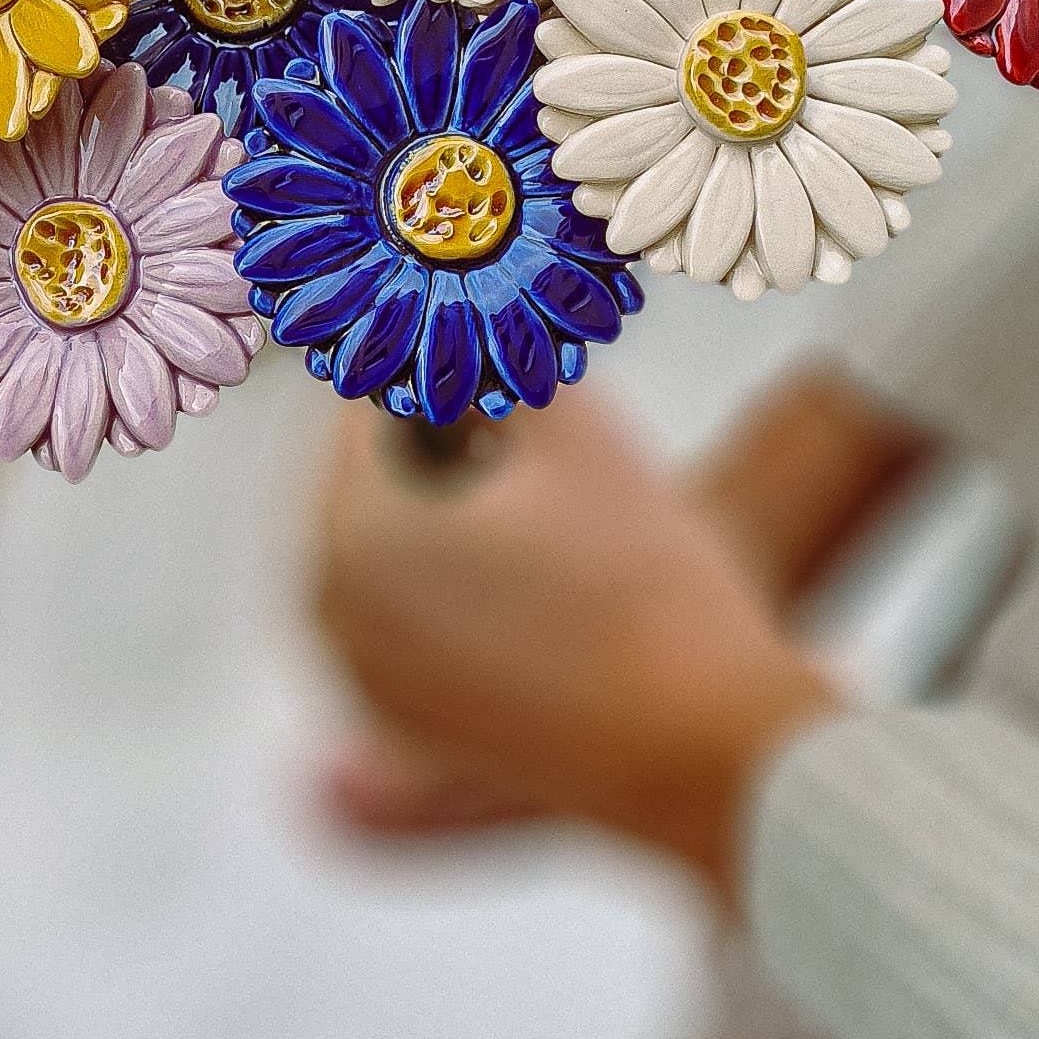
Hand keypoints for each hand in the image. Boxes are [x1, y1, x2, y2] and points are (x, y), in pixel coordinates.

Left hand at [312, 380, 850, 899]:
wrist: (711, 754)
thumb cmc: (648, 584)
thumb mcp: (573, 426)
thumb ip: (492, 338)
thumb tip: (445, 284)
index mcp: (346, 533)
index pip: (370, 398)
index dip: (445, 355)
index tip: (504, 339)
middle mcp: (327, 611)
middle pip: (380, 469)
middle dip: (450, 430)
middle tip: (540, 415)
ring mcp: (365, 678)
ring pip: (402, 537)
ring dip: (463, 498)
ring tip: (558, 501)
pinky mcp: (413, 722)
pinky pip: (421, 607)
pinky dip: (469, 571)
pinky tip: (554, 573)